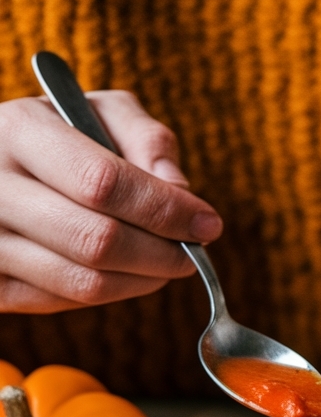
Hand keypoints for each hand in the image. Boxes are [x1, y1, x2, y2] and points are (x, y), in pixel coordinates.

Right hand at [0, 91, 222, 312]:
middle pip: (96, 240)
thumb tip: (180, 189)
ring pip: (84, 282)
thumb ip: (146, 138)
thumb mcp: (100, 114)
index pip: (103, 183)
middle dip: (161, 254)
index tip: (207, 223)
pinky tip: (127, 272)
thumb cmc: (60, 137)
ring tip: (167, 263)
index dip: (164, 210)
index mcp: (18, 130)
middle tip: (193, 253)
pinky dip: (110, 292)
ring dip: (143, 280)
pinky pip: (63, 302)